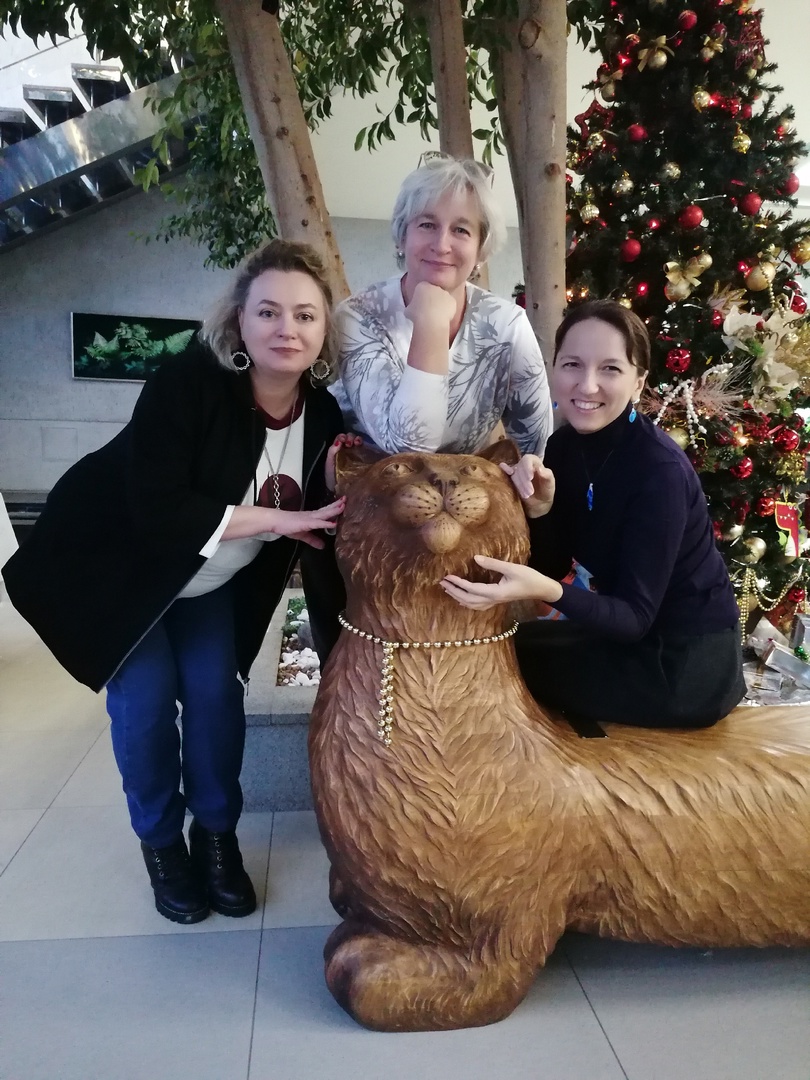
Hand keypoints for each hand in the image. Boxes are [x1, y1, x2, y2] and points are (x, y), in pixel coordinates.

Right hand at [271, 498, 345, 548]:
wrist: (275, 521)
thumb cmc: (286, 526)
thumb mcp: (302, 535)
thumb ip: (313, 540)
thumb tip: (322, 546)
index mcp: (311, 517)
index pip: (325, 512)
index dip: (334, 508)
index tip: (343, 504)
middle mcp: (312, 515)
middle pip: (327, 510)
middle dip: (337, 505)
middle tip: (346, 499)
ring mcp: (309, 518)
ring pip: (324, 514)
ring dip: (334, 511)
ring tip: (343, 506)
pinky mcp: (305, 523)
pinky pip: (318, 523)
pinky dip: (326, 523)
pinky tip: (334, 523)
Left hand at [326, 433, 363, 492]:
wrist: (340, 491)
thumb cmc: (332, 478)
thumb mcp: (329, 464)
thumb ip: (332, 452)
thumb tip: (339, 441)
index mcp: (338, 450)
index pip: (341, 438)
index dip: (343, 437)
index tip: (343, 441)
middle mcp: (347, 450)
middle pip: (351, 438)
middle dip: (351, 437)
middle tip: (350, 443)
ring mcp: (356, 454)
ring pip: (359, 442)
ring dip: (358, 440)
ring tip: (358, 443)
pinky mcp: (365, 459)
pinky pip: (366, 449)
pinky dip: (366, 445)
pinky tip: (364, 447)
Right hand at [404, 280, 456, 327]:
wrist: (430, 321)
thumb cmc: (416, 316)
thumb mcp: (408, 310)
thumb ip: (411, 307)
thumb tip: (411, 310)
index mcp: (422, 285)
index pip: (422, 289)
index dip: (421, 298)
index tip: (420, 306)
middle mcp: (435, 286)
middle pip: (434, 292)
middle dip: (432, 299)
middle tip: (428, 311)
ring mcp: (445, 293)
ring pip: (443, 298)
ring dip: (440, 304)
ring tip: (436, 316)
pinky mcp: (452, 301)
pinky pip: (450, 305)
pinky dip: (447, 310)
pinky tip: (442, 317)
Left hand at [440, 554, 561, 610]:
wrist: (542, 589)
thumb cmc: (529, 577)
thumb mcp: (512, 568)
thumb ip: (493, 563)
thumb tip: (475, 558)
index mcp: (495, 592)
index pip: (471, 589)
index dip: (458, 583)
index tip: (447, 577)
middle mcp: (493, 600)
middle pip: (468, 599)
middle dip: (454, 591)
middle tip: (441, 582)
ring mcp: (495, 602)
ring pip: (471, 604)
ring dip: (458, 597)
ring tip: (448, 589)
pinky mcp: (497, 600)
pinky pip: (478, 605)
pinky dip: (467, 602)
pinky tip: (462, 598)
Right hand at [500, 455, 554, 517]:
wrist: (538, 504)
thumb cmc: (545, 491)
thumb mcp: (550, 484)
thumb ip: (547, 475)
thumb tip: (539, 468)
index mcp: (535, 463)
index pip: (528, 459)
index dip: (527, 467)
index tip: (530, 478)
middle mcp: (524, 465)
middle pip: (519, 468)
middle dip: (524, 481)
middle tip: (530, 493)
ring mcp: (516, 472)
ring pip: (513, 475)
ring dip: (518, 485)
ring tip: (526, 495)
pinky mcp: (510, 480)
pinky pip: (504, 474)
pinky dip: (503, 471)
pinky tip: (503, 470)